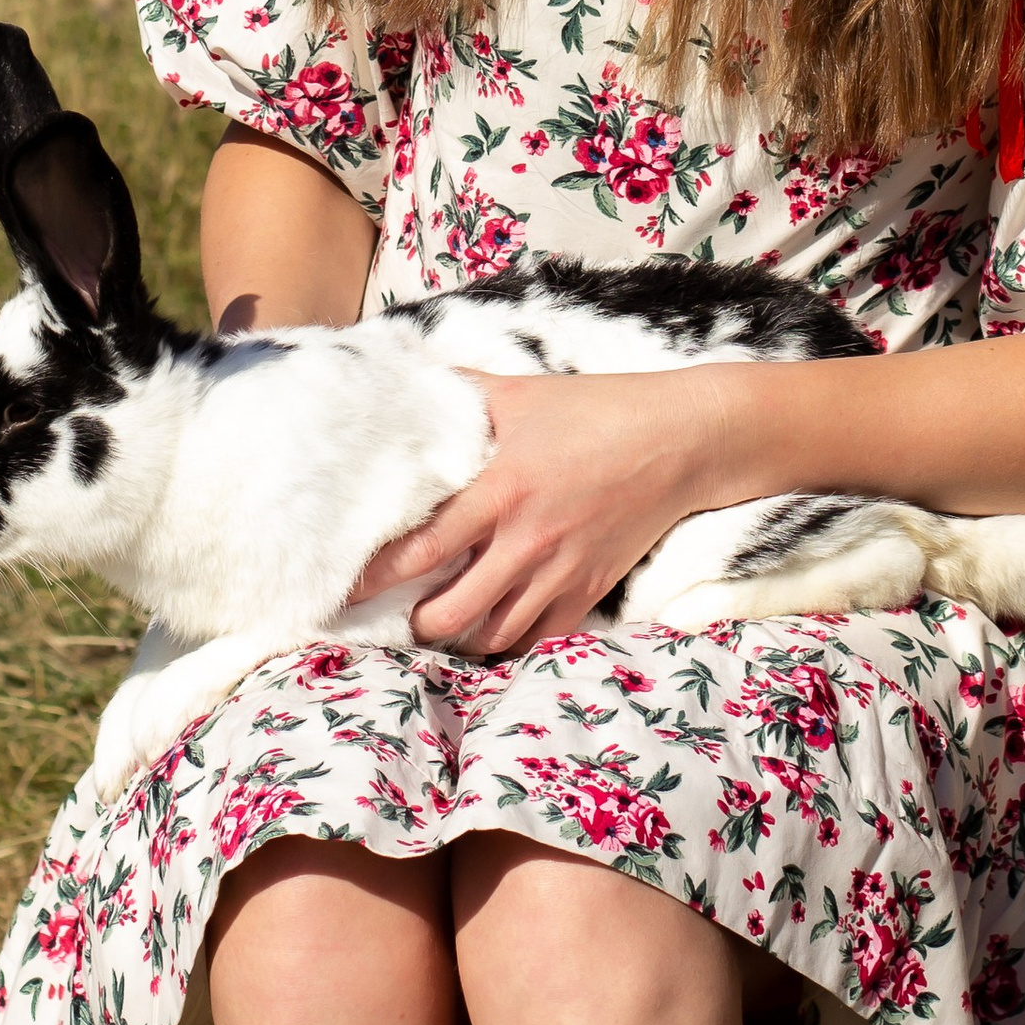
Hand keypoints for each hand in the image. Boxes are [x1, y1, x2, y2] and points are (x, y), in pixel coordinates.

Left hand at [353, 367, 728, 656]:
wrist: (680, 439)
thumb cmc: (598, 409)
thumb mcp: (523, 393)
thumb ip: (463, 394)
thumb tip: (408, 382)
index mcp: (501, 487)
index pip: (422, 547)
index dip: (375, 576)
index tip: (344, 588)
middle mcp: (526, 540)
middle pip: (450, 613)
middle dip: (416, 623)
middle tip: (397, 614)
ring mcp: (560, 572)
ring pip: (492, 636)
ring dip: (460, 638)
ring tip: (441, 627)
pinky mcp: (589, 591)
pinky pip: (539, 639)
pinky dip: (511, 642)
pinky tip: (494, 630)